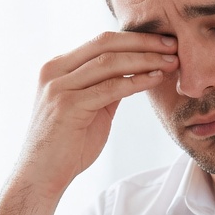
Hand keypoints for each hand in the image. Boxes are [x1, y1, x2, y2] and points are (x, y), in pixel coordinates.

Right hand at [0, 32, 178, 214]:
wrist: (41, 176)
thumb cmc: (66, 147)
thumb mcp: (89, 109)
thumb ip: (106, 88)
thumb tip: (135, 72)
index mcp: (58, 67)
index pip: (101, 42)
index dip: (134, 38)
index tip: (162, 42)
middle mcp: (55, 71)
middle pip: (106, 43)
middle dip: (143, 41)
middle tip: (173, 44)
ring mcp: (59, 87)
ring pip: (110, 62)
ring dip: (145, 59)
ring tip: (171, 62)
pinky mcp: (68, 105)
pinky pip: (110, 88)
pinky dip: (136, 81)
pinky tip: (155, 79)